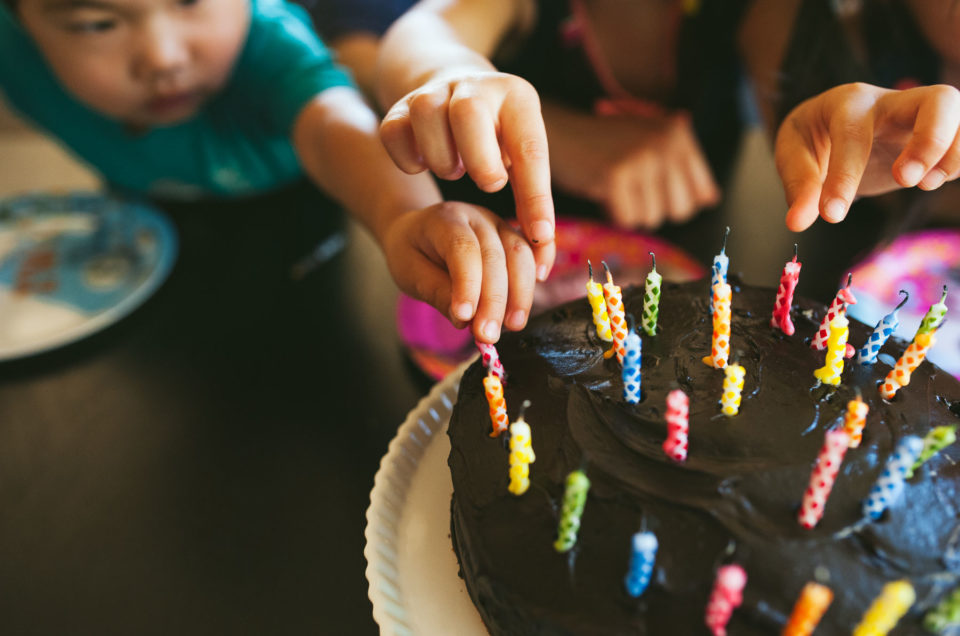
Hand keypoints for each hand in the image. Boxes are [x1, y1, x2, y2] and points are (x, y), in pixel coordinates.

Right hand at [379, 71, 554, 280]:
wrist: (457, 94)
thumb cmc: (498, 141)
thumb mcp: (522, 161)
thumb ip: (533, 205)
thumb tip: (541, 259)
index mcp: (516, 98)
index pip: (530, 148)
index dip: (536, 198)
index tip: (538, 235)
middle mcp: (474, 86)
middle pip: (468, 113)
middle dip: (480, 161)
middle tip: (487, 182)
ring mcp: (433, 92)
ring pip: (427, 117)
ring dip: (442, 159)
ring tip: (456, 169)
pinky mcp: (399, 107)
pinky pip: (393, 132)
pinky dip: (409, 160)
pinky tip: (425, 164)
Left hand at [381, 201, 535, 343]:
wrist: (417, 231)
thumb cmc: (412, 253)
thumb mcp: (409, 273)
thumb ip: (436, 292)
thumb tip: (464, 319)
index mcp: (444, 220)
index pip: (462, 249)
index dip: (467, 285)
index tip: (465, 318)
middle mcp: (476, 217)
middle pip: (495, 255)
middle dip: (494, 300)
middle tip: (488, 335)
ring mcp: (499, 224)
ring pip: (520, 254)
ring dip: (520, 294)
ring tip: (512, 325)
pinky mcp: (513, 237)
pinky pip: (533, 252)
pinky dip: (536, 273)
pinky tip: (532, 296)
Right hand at [546, 106, 719, 228]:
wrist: (560, 134)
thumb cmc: (607, 144)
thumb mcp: (651, 142)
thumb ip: (684, 166)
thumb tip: (710, 200)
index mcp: (679, 133)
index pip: (703, 194)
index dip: (677, 200)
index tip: (654, 187)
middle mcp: (665, 143)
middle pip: (680, 211)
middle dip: (656, 208)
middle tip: (633, 188)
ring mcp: (640, 159)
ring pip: (653, 219)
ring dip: (632, 211)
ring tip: (617, 186)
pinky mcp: (615, 178)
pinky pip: (627, 221)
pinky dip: (614, 214)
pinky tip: (604, 192)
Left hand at [775, 82, 959, 230]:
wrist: (832, 123)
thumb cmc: (814, 137)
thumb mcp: (793, 154)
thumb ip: (799, 185)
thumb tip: (797, 222)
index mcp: (850, 103)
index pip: (853, 135)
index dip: (844, 177)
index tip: (831, 216)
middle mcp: (894, 103)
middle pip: (939, 99)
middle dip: (931, 140)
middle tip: (906, 180)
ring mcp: (923, 118)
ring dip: (956, 154)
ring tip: (926, 184)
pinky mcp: (940, 138)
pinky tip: (938, 180)